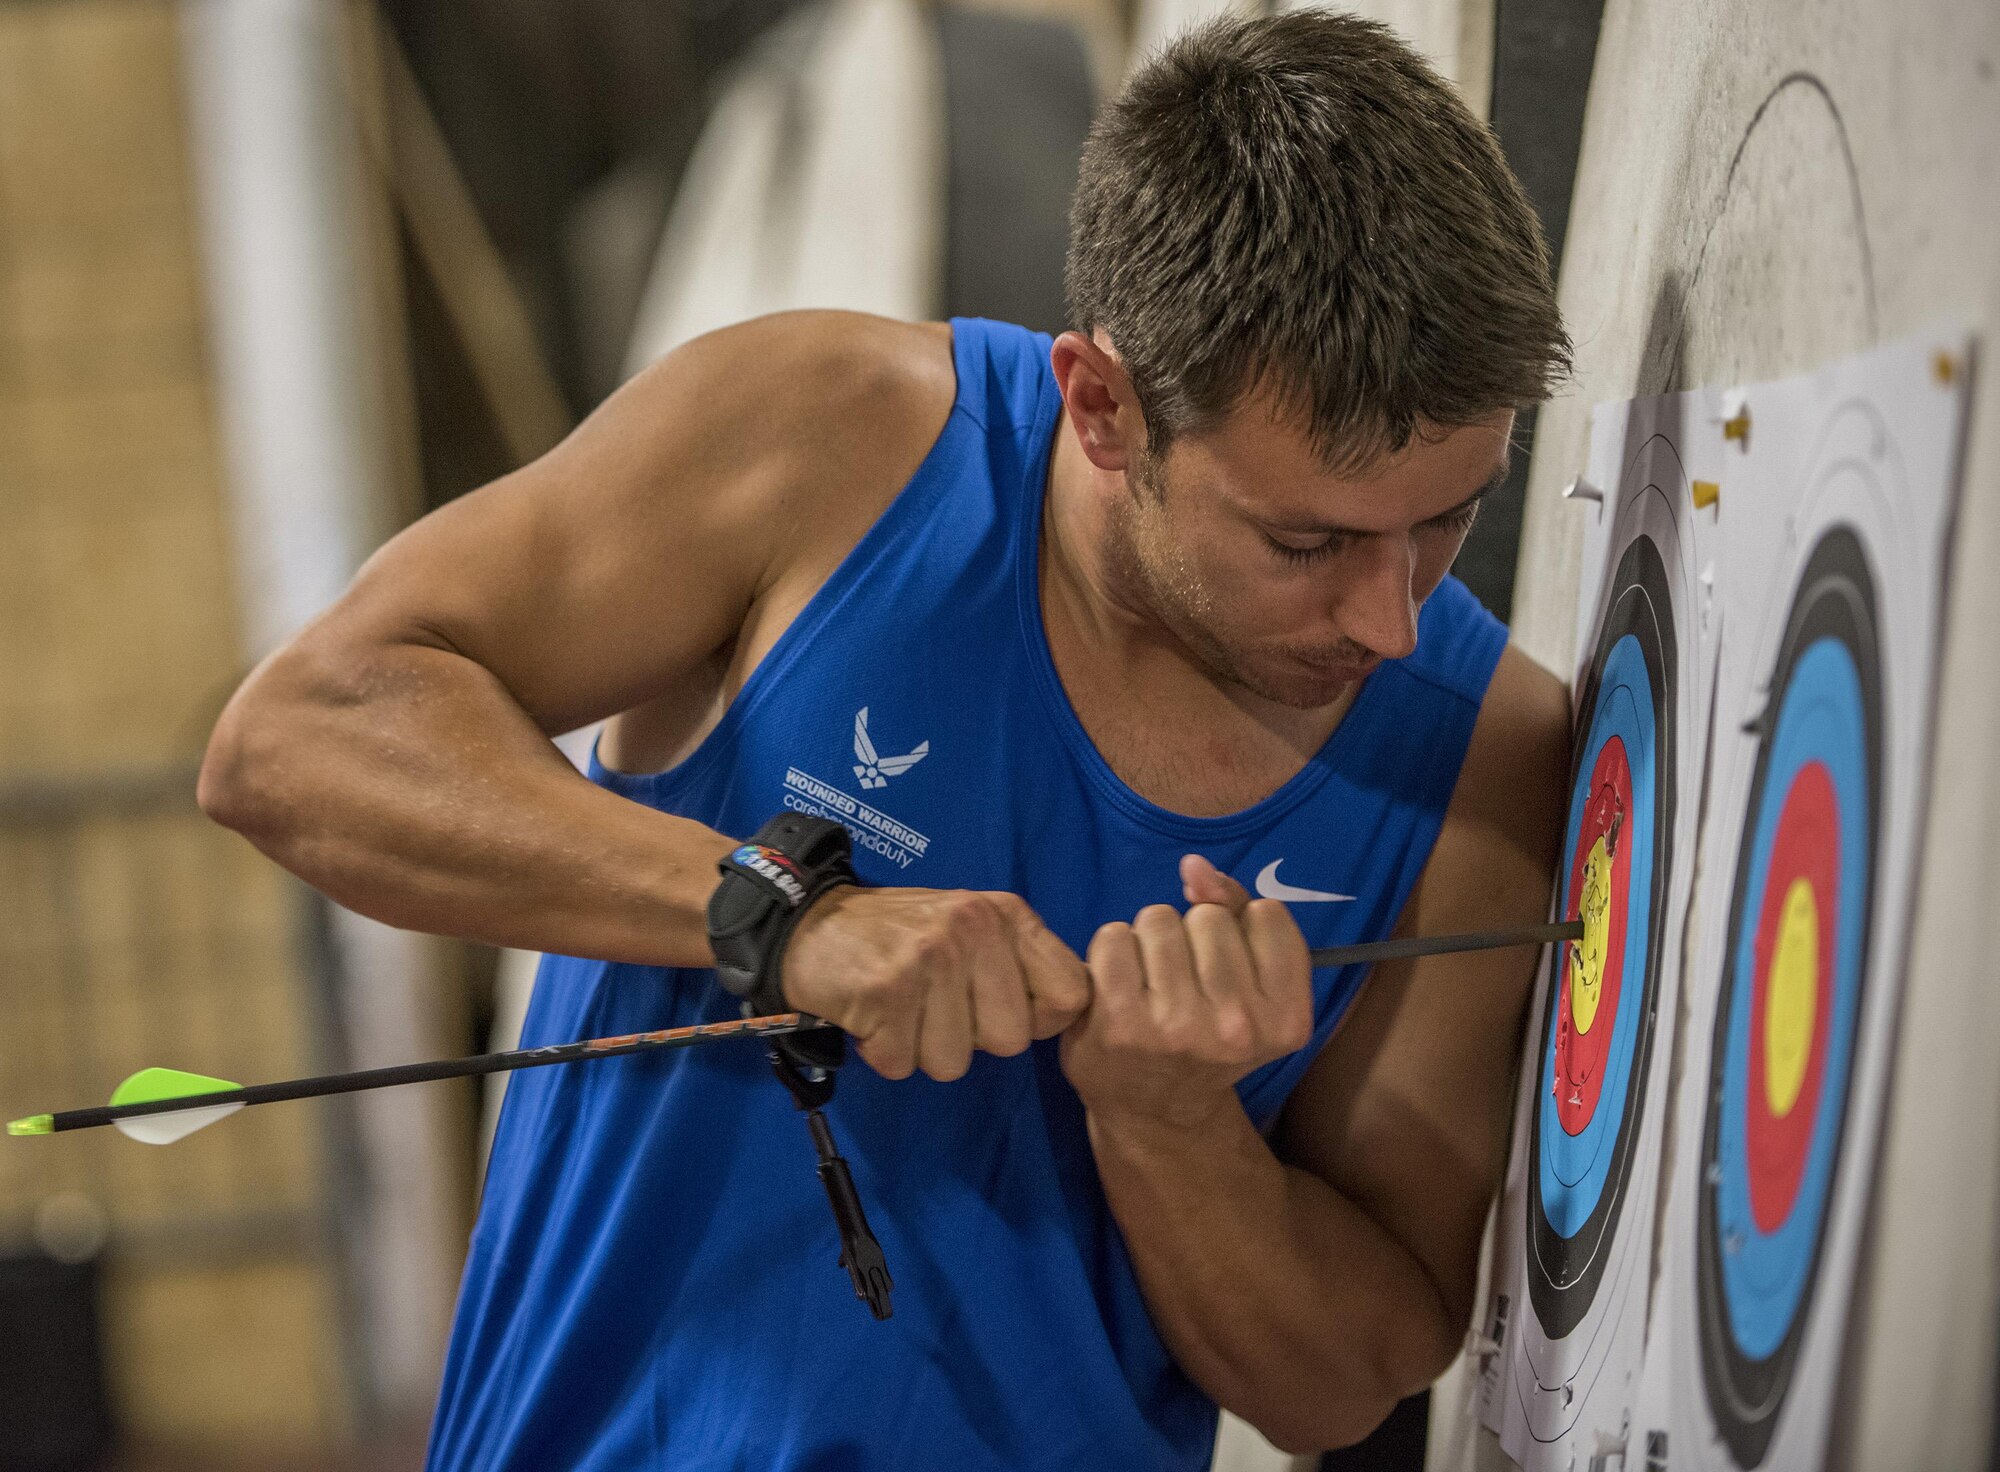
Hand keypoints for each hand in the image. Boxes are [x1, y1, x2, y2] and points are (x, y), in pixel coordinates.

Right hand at [780, 886, 1090, 1081]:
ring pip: (954, 1061)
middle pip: (1011, 1041)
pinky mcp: (887, 991)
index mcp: (1006, 914)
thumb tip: (1070, 1011)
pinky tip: (874, 1016)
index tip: (999, 1010)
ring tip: (901, 1008)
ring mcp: (931, 959)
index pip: (1069, 995)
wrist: (810, 924)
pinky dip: (884, 1053)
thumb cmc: (901, 936)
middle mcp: (975, 929)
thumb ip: (1020, 963)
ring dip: (921, 1049)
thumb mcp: (973, 927)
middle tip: (934, 1007)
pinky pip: (904, 1063)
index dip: (1038, 1020)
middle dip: (971, 1040)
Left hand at [1060, 855, 1312, 1127]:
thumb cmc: (1204, 1031)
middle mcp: (1238, 1029)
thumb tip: (1194, 866)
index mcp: (1287, 1019)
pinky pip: (1114, 938)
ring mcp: (1177, 1029)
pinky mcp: (1120, 1024)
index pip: (1267, 914)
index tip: (1228, 971)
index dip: (1241, 929)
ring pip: (1159, 918)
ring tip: (1150, 985)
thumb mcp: (1248, 981)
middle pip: (1209, 915)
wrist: (1155, 1110)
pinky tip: (1117, 988)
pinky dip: (1111, 952)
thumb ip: (1236, 910)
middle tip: (1184, 984)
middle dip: (1191, 934)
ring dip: (1148, 940)